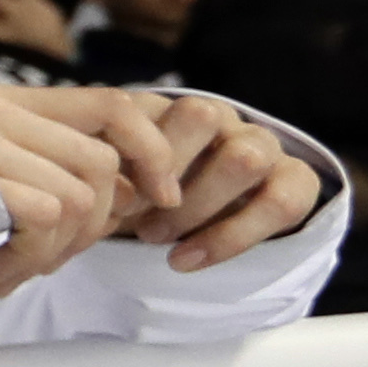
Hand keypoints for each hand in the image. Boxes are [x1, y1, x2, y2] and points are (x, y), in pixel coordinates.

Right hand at [0, 85, 137, 294]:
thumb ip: (46, 165)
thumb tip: (130, 194)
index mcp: (5, 102)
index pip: (111, 105)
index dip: (152, 151)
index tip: (162, 197)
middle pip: (101, 162)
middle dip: (97, 223)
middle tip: (54, 257)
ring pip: (78, 196)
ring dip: (59, 249)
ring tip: (17, 270)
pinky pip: (45, 218)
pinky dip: (31, 258)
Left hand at [96, 89, 322, 270]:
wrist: (197, 229)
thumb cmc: (136, 201)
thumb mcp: (109, 184)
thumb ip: (96, 173)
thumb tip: (71, 186)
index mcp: (170, 108)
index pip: (149, 106)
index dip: (122, 151)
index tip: (101, 192)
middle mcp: (222, 117)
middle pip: (201, 115)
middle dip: (162, 169)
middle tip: (129, 213)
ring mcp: (262, 144)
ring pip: (243, 158)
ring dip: (195, 205)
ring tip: (153, 237)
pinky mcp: (296, 179)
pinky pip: (280, 202)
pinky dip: (229, 238)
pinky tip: (184, 261)